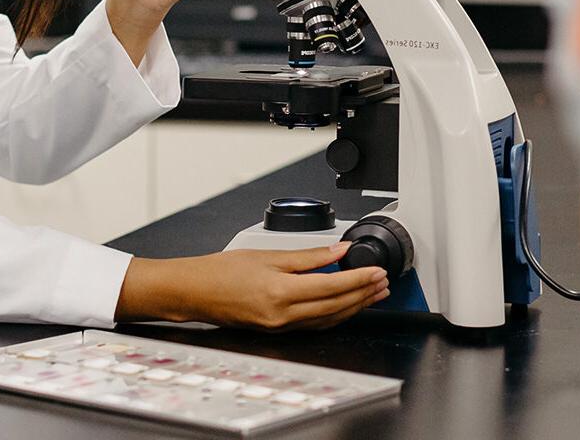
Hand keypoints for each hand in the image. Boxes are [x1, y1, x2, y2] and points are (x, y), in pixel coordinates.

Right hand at [115, 243, 389, 330]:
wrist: (195, 291)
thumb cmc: (222, 271)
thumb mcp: (267, 254)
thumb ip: (307, 256)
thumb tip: (337, 250)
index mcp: (281, 292)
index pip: (332, 286)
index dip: (358, 279)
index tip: (376, 271)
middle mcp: (283, 314)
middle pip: (335, 306)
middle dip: (363, 294)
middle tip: (383, 282)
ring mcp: (280, 326)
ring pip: (328, 318)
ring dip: (353, 306)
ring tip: (372, 294)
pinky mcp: (277, 329)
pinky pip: (314, 324)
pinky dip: (334, 314)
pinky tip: (344, 305)